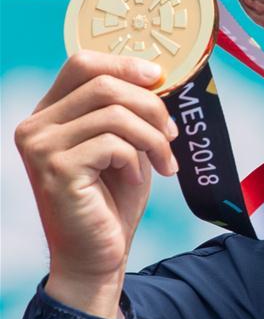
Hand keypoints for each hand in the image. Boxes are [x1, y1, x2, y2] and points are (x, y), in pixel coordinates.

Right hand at [14, 51, 178, 317]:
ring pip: (115, 113)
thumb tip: (157, 76)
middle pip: (104, 84)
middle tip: (172, 135)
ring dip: (153, 138)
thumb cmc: (112, 201)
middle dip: (151, 106)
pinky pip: (113, 144)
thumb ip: (130, 112)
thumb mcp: (126, 146)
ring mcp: (41, 146)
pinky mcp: (56, 169)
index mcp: (50, 113)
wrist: (98, 255)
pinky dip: (135, 160)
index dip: (125, 64)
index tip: (160, 79)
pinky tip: (134, 178)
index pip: (82, 63)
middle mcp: (36, 124)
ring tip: (165, 162)